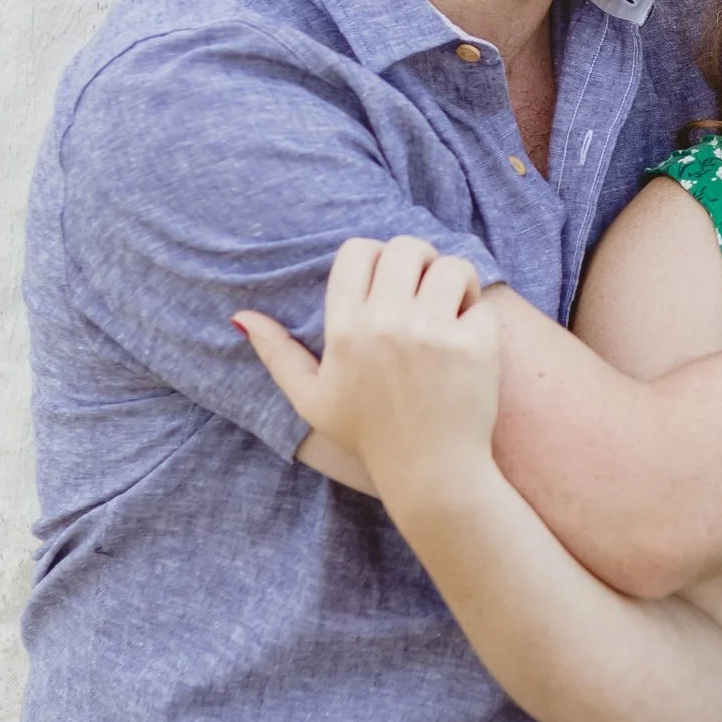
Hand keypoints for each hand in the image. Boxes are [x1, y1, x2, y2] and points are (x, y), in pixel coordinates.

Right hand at [234, 236, 500, 508]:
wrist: (429, 473)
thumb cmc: (369, 435)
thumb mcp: (310, 398)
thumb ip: (276, 353)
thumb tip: (241, 317)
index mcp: (344, 330)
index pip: (358, 251)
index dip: (375, 255)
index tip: (387, 281)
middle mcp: (387, 324)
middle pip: (406, 247)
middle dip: (417, 260)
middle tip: (422, 289)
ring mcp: (433, 333)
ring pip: (449, 265)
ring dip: (452, 279)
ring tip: (450, 306)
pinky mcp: (474, 345)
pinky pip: (480, 300)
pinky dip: (477, 312)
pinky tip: (468, 336)